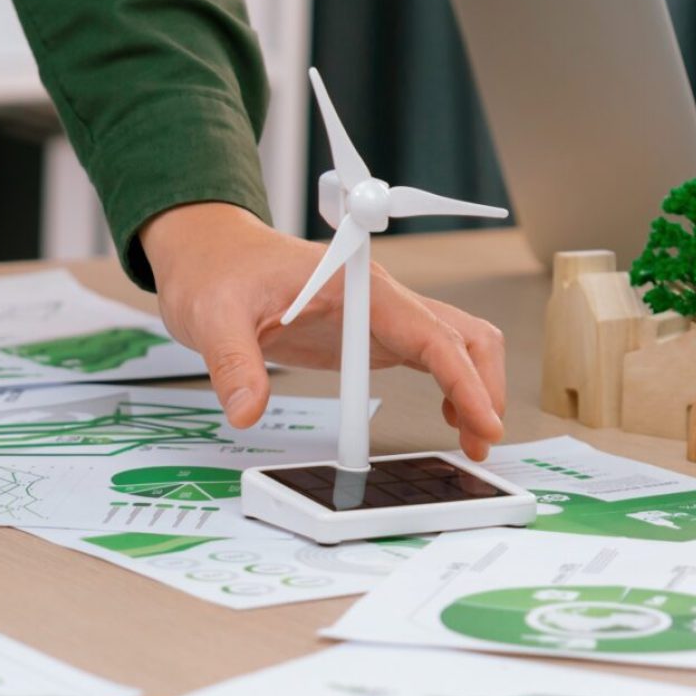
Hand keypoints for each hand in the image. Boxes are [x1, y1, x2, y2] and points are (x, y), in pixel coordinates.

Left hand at [139, 202, 504, 459]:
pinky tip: (446, 415)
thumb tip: (247, 413)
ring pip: (457, 343)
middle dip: (484, 387)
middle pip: (463, 335)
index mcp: (357, 287)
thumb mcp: (211, 314)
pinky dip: (453, 385)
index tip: (484, 421)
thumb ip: (233, 362)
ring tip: (471, 439)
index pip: (430, 333)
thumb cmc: (217, 271)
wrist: (213, 252)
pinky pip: (433, 355)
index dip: (464, 379)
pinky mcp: (375, 333)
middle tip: (480, 443)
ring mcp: (383, 315)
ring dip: (475, 387)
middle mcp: (382, 298)